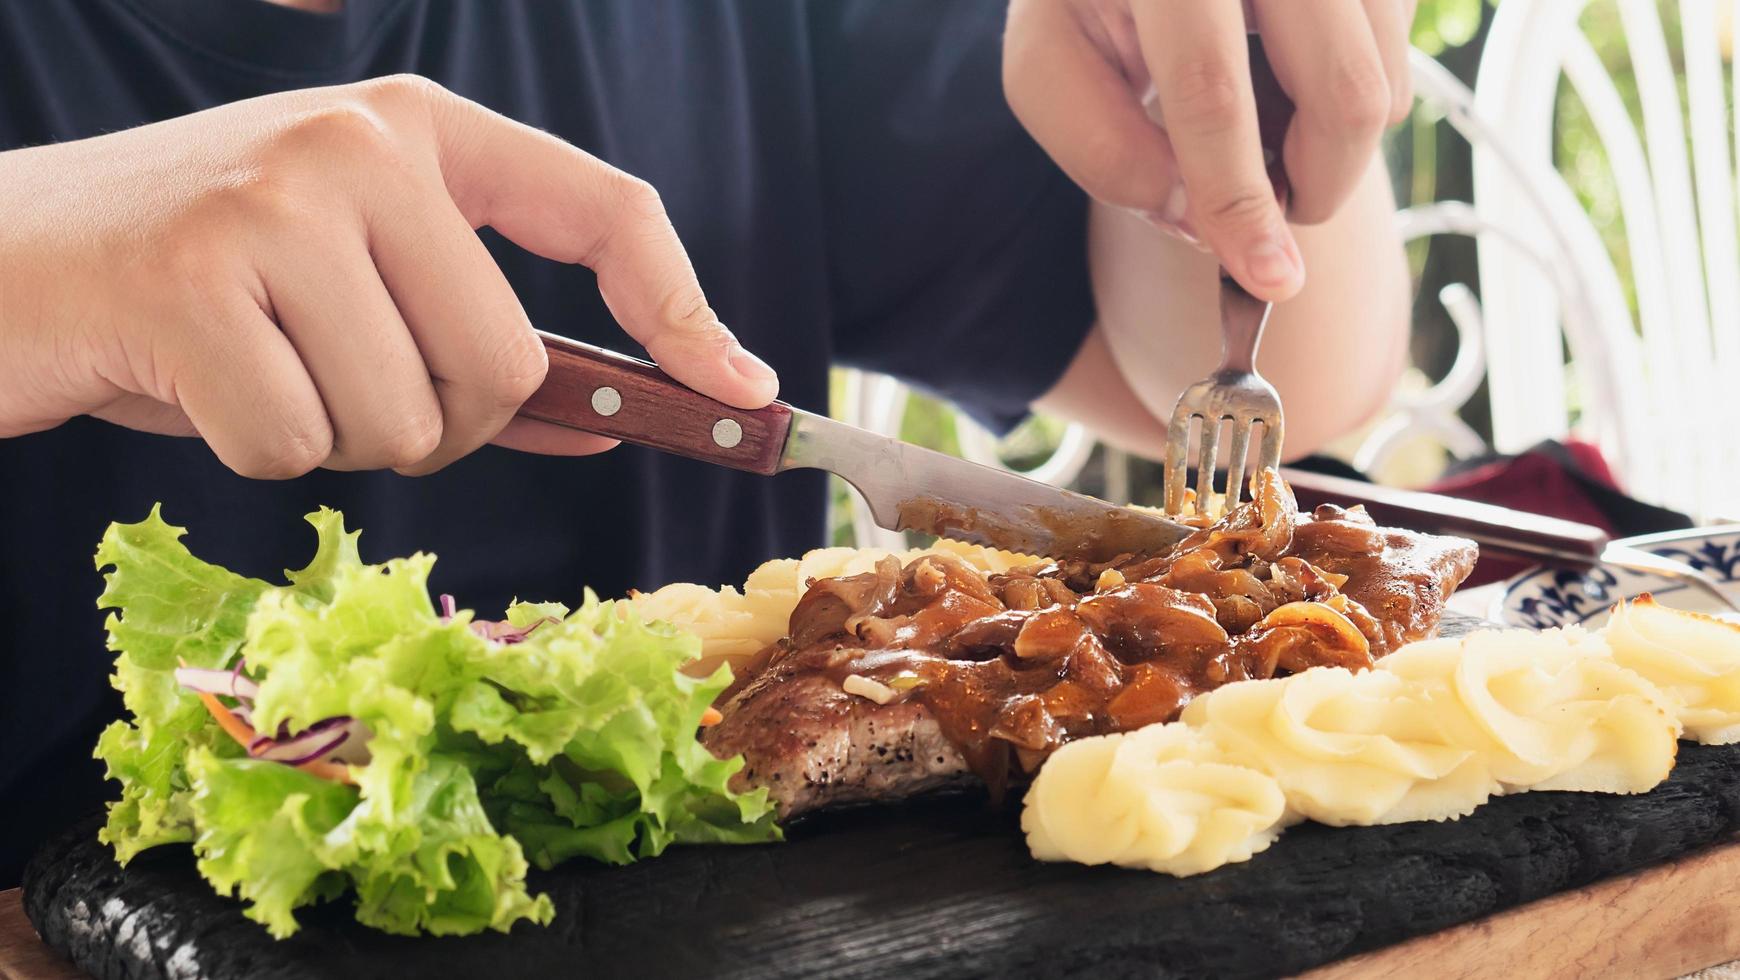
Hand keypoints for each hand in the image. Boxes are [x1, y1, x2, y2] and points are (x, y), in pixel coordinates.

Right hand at [0, 75, 777, 476]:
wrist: (1, 261)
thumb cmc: (196, 285)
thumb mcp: (352, 284)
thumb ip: (479, 340)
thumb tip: (602, 417)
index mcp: (421, 128)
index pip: (606, 209)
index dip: (686, 309)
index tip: (743, 388)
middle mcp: (363, 143)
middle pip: (501, 363)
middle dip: (440, 425)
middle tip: (343, 391)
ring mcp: (278, 198)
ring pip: (405, 417)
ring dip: (342, 440)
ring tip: (257, 371)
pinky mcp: (195, 277)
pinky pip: (299, 445)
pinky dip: (256, 450)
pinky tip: (194, 382)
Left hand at [1004, 0, 1415, 300]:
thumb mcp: (1051, 64)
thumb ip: (1100, 147)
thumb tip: (1197, 220)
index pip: (1212, 92)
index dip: (1237, 197)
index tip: (1269, 276)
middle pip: (1340, 90)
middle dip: (1315, 183)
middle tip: (1269, 204)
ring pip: (1386, 80)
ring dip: (1332, 145)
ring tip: (1262, 132)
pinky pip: (1399, 54)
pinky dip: (1352, 96)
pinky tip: (1288, 83)